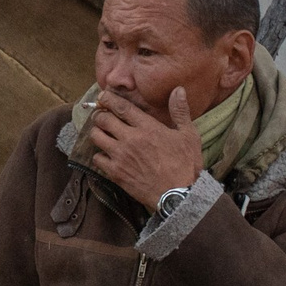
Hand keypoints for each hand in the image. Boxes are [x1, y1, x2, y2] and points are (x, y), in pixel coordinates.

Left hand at [86, 86, 204, 209]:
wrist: (178, 195)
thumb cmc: (186, 165)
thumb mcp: (189, 136)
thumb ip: (180, 112)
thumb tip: (178, 90)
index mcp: (148, 127)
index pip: (121, 107)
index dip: (108, 98)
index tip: (103, 95)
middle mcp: (130, 139)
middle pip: (103, 119)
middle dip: (100, 114)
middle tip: (102, 116)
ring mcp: (120, 156)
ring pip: (96, 137)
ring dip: (97, 132)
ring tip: (102, 133)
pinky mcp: (115, 173)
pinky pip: (97, 158)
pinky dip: (99, 155)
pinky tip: (106, 155)